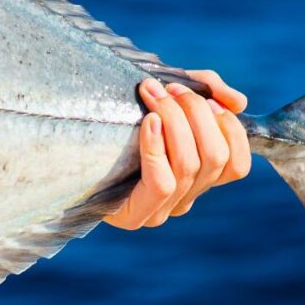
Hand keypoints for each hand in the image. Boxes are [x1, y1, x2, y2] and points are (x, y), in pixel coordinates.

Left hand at [104, 71, 250, 229]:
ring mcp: (161, 210)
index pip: (236, 165)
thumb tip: (239, 103)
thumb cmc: (123, 115)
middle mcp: (185, 197)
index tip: (209, 100)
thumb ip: (208, 91)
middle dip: (196, 114)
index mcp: (198, 177)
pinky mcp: (135, 215)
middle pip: (215, 158)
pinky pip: (162, 182)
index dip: (230, 129)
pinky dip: (158, 147)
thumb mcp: (170, 95)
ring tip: (153, 94)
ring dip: (175, 120)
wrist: (65, 140)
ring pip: (190, 165)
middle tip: (170, 88)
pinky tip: (148, 122)